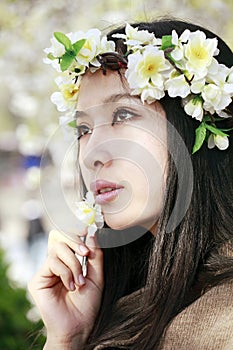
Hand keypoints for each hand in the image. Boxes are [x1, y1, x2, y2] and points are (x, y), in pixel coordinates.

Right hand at [28, 229, 103, 348]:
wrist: (79, 327)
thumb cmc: (88, 304)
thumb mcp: (97, 276)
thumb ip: (95, 255)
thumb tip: (91, 234)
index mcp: (68, 260)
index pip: (67, 236)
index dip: (74, 231)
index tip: (86, 232)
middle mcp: (55, 262)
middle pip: (58, 236)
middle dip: (75, 241)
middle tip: (86, 253)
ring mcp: (46, 270)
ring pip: (57, 249)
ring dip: (73, 263)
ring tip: (79, 281)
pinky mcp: (38, 280)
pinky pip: (51, 262)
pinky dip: (65, 272)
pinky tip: (70, 286)